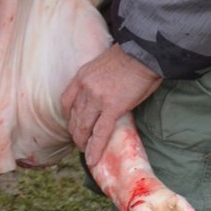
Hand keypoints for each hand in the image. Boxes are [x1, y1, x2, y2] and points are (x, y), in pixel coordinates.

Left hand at [62, 45, 162, 170]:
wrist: (144, 51)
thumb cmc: (132, 55)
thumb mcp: (105, 64)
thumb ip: (99, 80)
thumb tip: (105, 93)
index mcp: (82, 76)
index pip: (66, 101)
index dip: (68, 116)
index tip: (72, 124)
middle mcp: (85, 88)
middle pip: (73, 117)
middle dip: (75, 133)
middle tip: (79, 143)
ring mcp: (97, 98)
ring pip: (84, 127)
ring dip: (83, 142)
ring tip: (85, 153)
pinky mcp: (113, 108)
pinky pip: (100, 133)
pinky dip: (95, 148)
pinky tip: (93, 159)